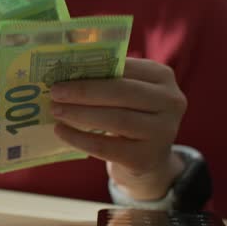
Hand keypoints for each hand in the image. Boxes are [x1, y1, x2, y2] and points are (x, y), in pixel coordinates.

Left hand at [51, 58, 186, 200]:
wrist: (148, 158)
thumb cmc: (130, 114)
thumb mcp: (128, 93)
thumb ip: (108, 79)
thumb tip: (66, 70)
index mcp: (163, 77)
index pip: (127, 67)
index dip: (95, 68)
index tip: (63, 69)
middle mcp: (171, 102)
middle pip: (123, 92)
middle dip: (84, 91)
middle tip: (55, 92)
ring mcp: (163, 132)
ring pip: (117, 120)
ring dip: (80, 114)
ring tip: (56, 111)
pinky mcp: (147, 158)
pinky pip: (107, 147)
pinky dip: (80, 139)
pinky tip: (62, 132)